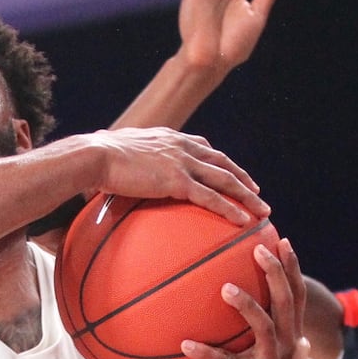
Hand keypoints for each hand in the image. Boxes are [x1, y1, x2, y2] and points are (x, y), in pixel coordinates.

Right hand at [84, 126, 266, 224]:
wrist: (95, 156)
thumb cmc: (97, 156)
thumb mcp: (118, 151)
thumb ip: (128, 158)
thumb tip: (115, 169)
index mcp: (170, 138)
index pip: (203, 148)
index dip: (220, 161)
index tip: (232, 171)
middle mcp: (182, 147)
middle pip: (222, 163)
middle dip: (242, 178)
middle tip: (257, 191)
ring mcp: (182, 163)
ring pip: (224, 179)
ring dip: (246, 194)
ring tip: (262, 209)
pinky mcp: (177, 181)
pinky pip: (210, 197)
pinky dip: (229, 208)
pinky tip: (242, 220)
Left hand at [184, 239, 305, 358]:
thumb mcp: (241, 342)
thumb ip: (242, 317)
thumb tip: (221, 277)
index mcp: (287, 334)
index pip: (295, 294)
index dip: (292, 267)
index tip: (281, 239)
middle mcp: (286, 346)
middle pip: (286, 303)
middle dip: (276, 273)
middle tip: (257, 248)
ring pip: (264, 327)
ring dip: (247, 306)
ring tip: (226, 288)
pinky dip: (205, 352)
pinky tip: (184, 342)